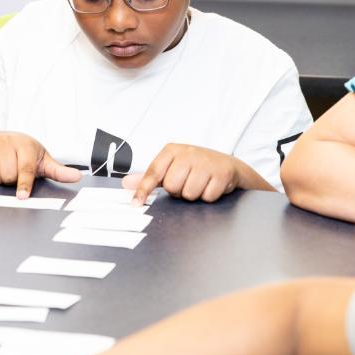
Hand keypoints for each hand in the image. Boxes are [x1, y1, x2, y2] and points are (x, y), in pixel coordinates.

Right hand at [0, 131, 81, 197]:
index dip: (24, 184)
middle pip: (8, 177)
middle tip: (13, 171)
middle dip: (11, 181)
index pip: (26, 169)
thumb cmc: (24, 153)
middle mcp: (7, 142)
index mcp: (26, 146)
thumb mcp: (42, 160)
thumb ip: (58, 171)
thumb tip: (77, 177)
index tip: (22, 197)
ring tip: (2, 169)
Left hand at [123, 143, 240, 203]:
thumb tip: (126, 183)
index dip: (144, 189)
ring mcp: (206, 161)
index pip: (154, 172)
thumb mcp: (171, 167)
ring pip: (189, 194)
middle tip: (187, 182)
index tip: (136, 203)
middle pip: (172, 187)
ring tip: (200, 183)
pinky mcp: (222, 172)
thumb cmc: (196, 166)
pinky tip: (211, 185)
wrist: (228, 165)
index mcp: (172, 150)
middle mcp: (188, 153)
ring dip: (195, 194)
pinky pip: (207, 196)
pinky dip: (209, 196)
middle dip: (179, 190)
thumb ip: (149, 176)